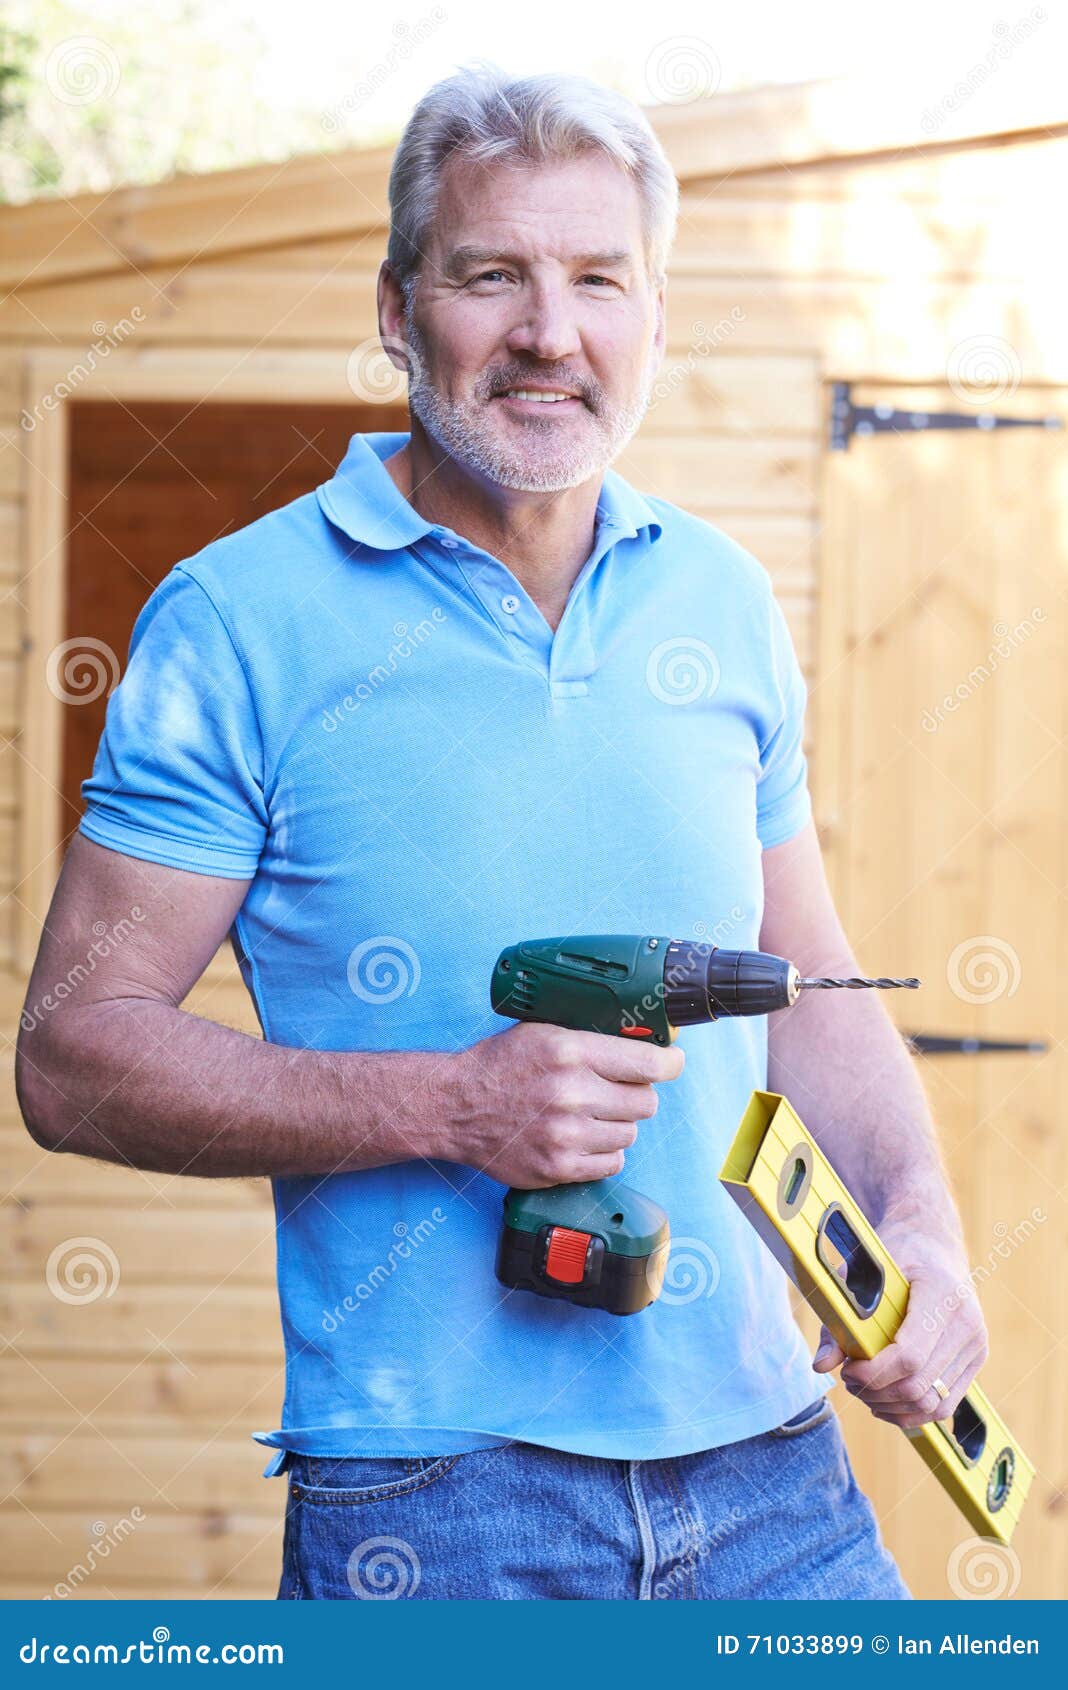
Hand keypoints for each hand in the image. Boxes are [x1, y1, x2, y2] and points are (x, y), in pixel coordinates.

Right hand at [446, 1020, 684, 1188]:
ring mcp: (565, 1134)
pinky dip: (604, 1151)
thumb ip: (591, 1037)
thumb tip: (643, 1039)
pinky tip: (582, 1137)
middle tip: (614, 1090)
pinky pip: (612, 1162)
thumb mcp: (542, 1031)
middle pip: (645, 1102)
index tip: (673, 1063)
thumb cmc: (499, 1065)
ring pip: (630, 1133)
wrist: (454, 1107)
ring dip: (617, 1124)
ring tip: (589, 1115)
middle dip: (635, 1094)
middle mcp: (571, 1092)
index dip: (670, 1063)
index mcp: (570, 1051)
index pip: (647, 1063)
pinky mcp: (558, 1167)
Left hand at [811, 1223, 987, 1429]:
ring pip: (932, 1404)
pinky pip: (944, 1405)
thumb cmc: (897, 1252)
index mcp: (941, 1295)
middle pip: (919, 1385)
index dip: (873, 1373)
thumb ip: (842, 1320)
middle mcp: (966, 1324)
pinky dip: (912, 1412)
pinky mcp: (975, 1360)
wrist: (933, 1241)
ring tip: (865, 1390)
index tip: (847, 1369)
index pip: (909, 1356)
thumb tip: (821, 1364)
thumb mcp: (863, 1273)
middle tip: (850, 1379)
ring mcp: (976, 1345)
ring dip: (892, 1407)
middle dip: (876, 1392)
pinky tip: (885, 1402)